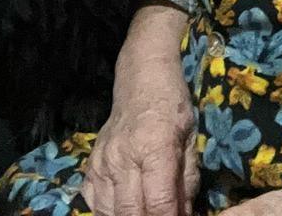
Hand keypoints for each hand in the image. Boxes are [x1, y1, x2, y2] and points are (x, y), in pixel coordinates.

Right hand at [82, 2, 199, 215]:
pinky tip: (124, 206)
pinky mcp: (90, 164)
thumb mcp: (191, 140)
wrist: (141, 79)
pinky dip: (108, 211)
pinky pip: (92, 201)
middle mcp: (123, 156)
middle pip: (131, 212)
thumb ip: (187, 182)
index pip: (159, 203)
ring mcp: (102, 161)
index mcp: (154, 147)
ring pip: (109, 211)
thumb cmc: (173, 107)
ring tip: (145, 212)